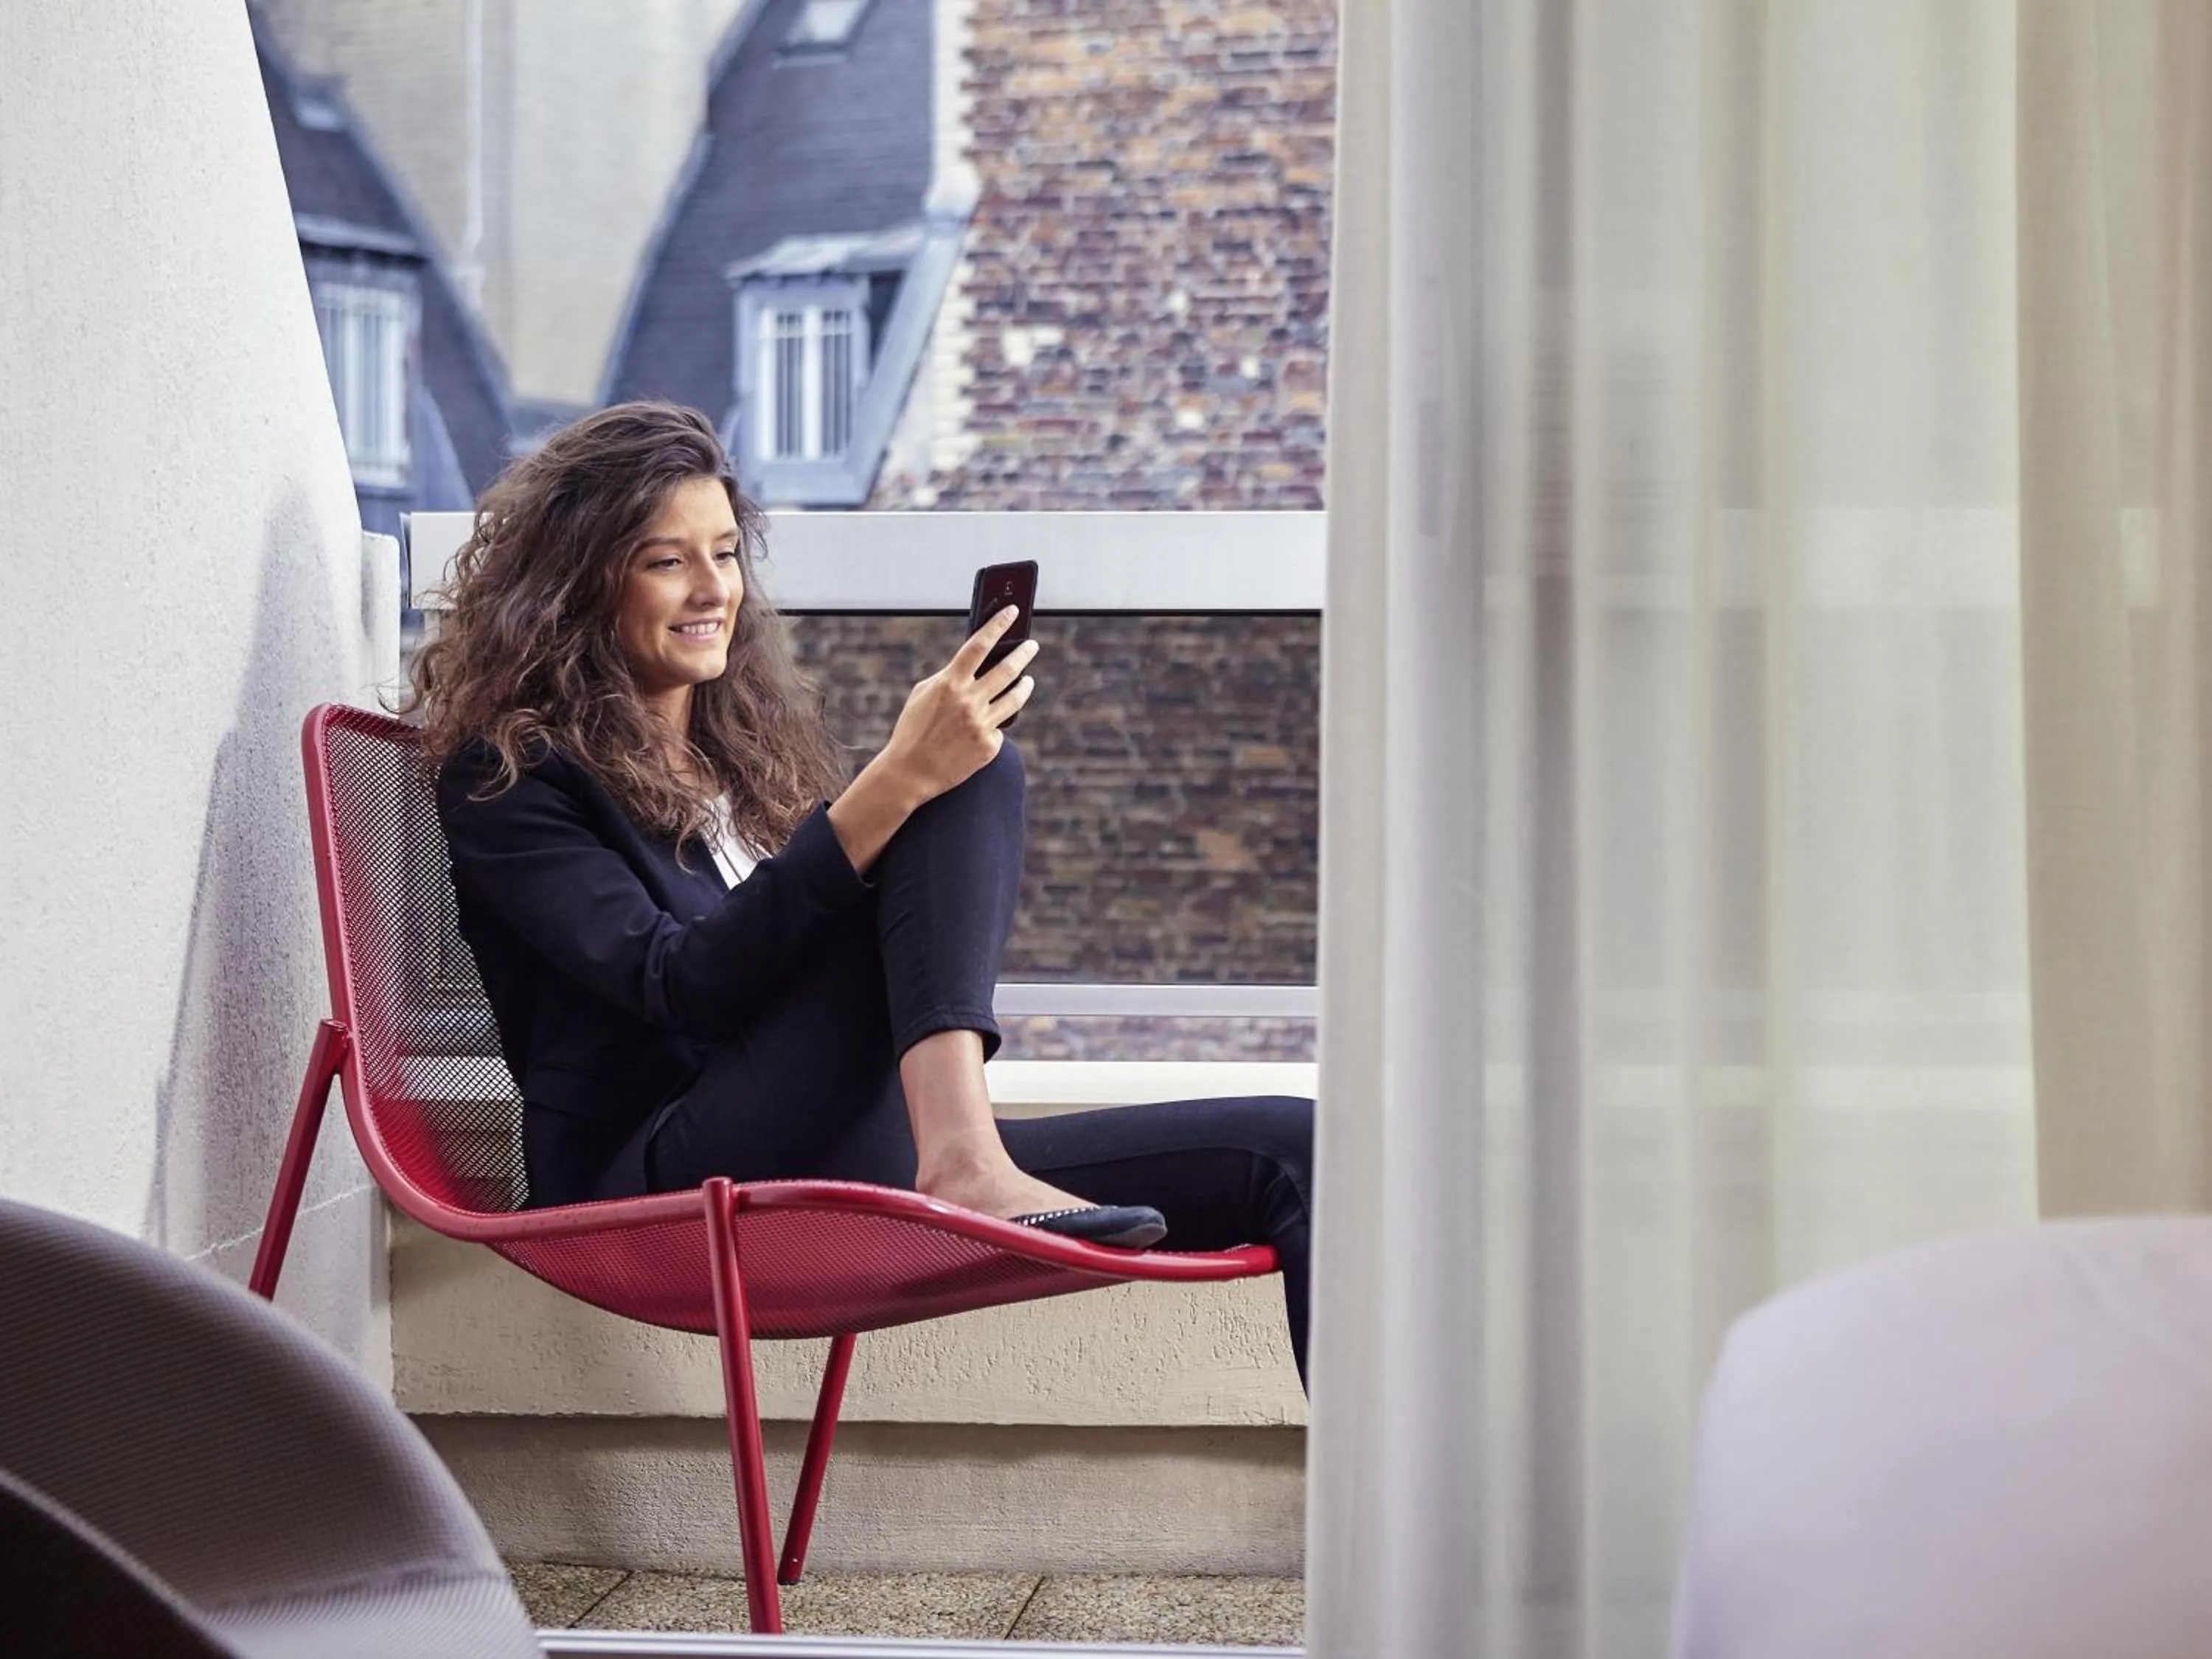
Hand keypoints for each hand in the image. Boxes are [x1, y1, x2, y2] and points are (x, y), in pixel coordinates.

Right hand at [877, 606, 1038, 804]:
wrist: (910, 772)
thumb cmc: (913, 729)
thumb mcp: (923, 693)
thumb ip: (949, 677)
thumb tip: (976, 666)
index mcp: (949, 683)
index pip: (979, 645)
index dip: (998, 625)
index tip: (1013, 611)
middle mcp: (969, 701)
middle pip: (1007, 669)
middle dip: (1023, 653)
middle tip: (1031, 645)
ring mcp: (981, 725)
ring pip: (1014, 698)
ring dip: (1024, 685)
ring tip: (1028, 680)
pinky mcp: (988, 746)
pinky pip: (999, 728)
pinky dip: (995, 724)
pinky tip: (987, 726)